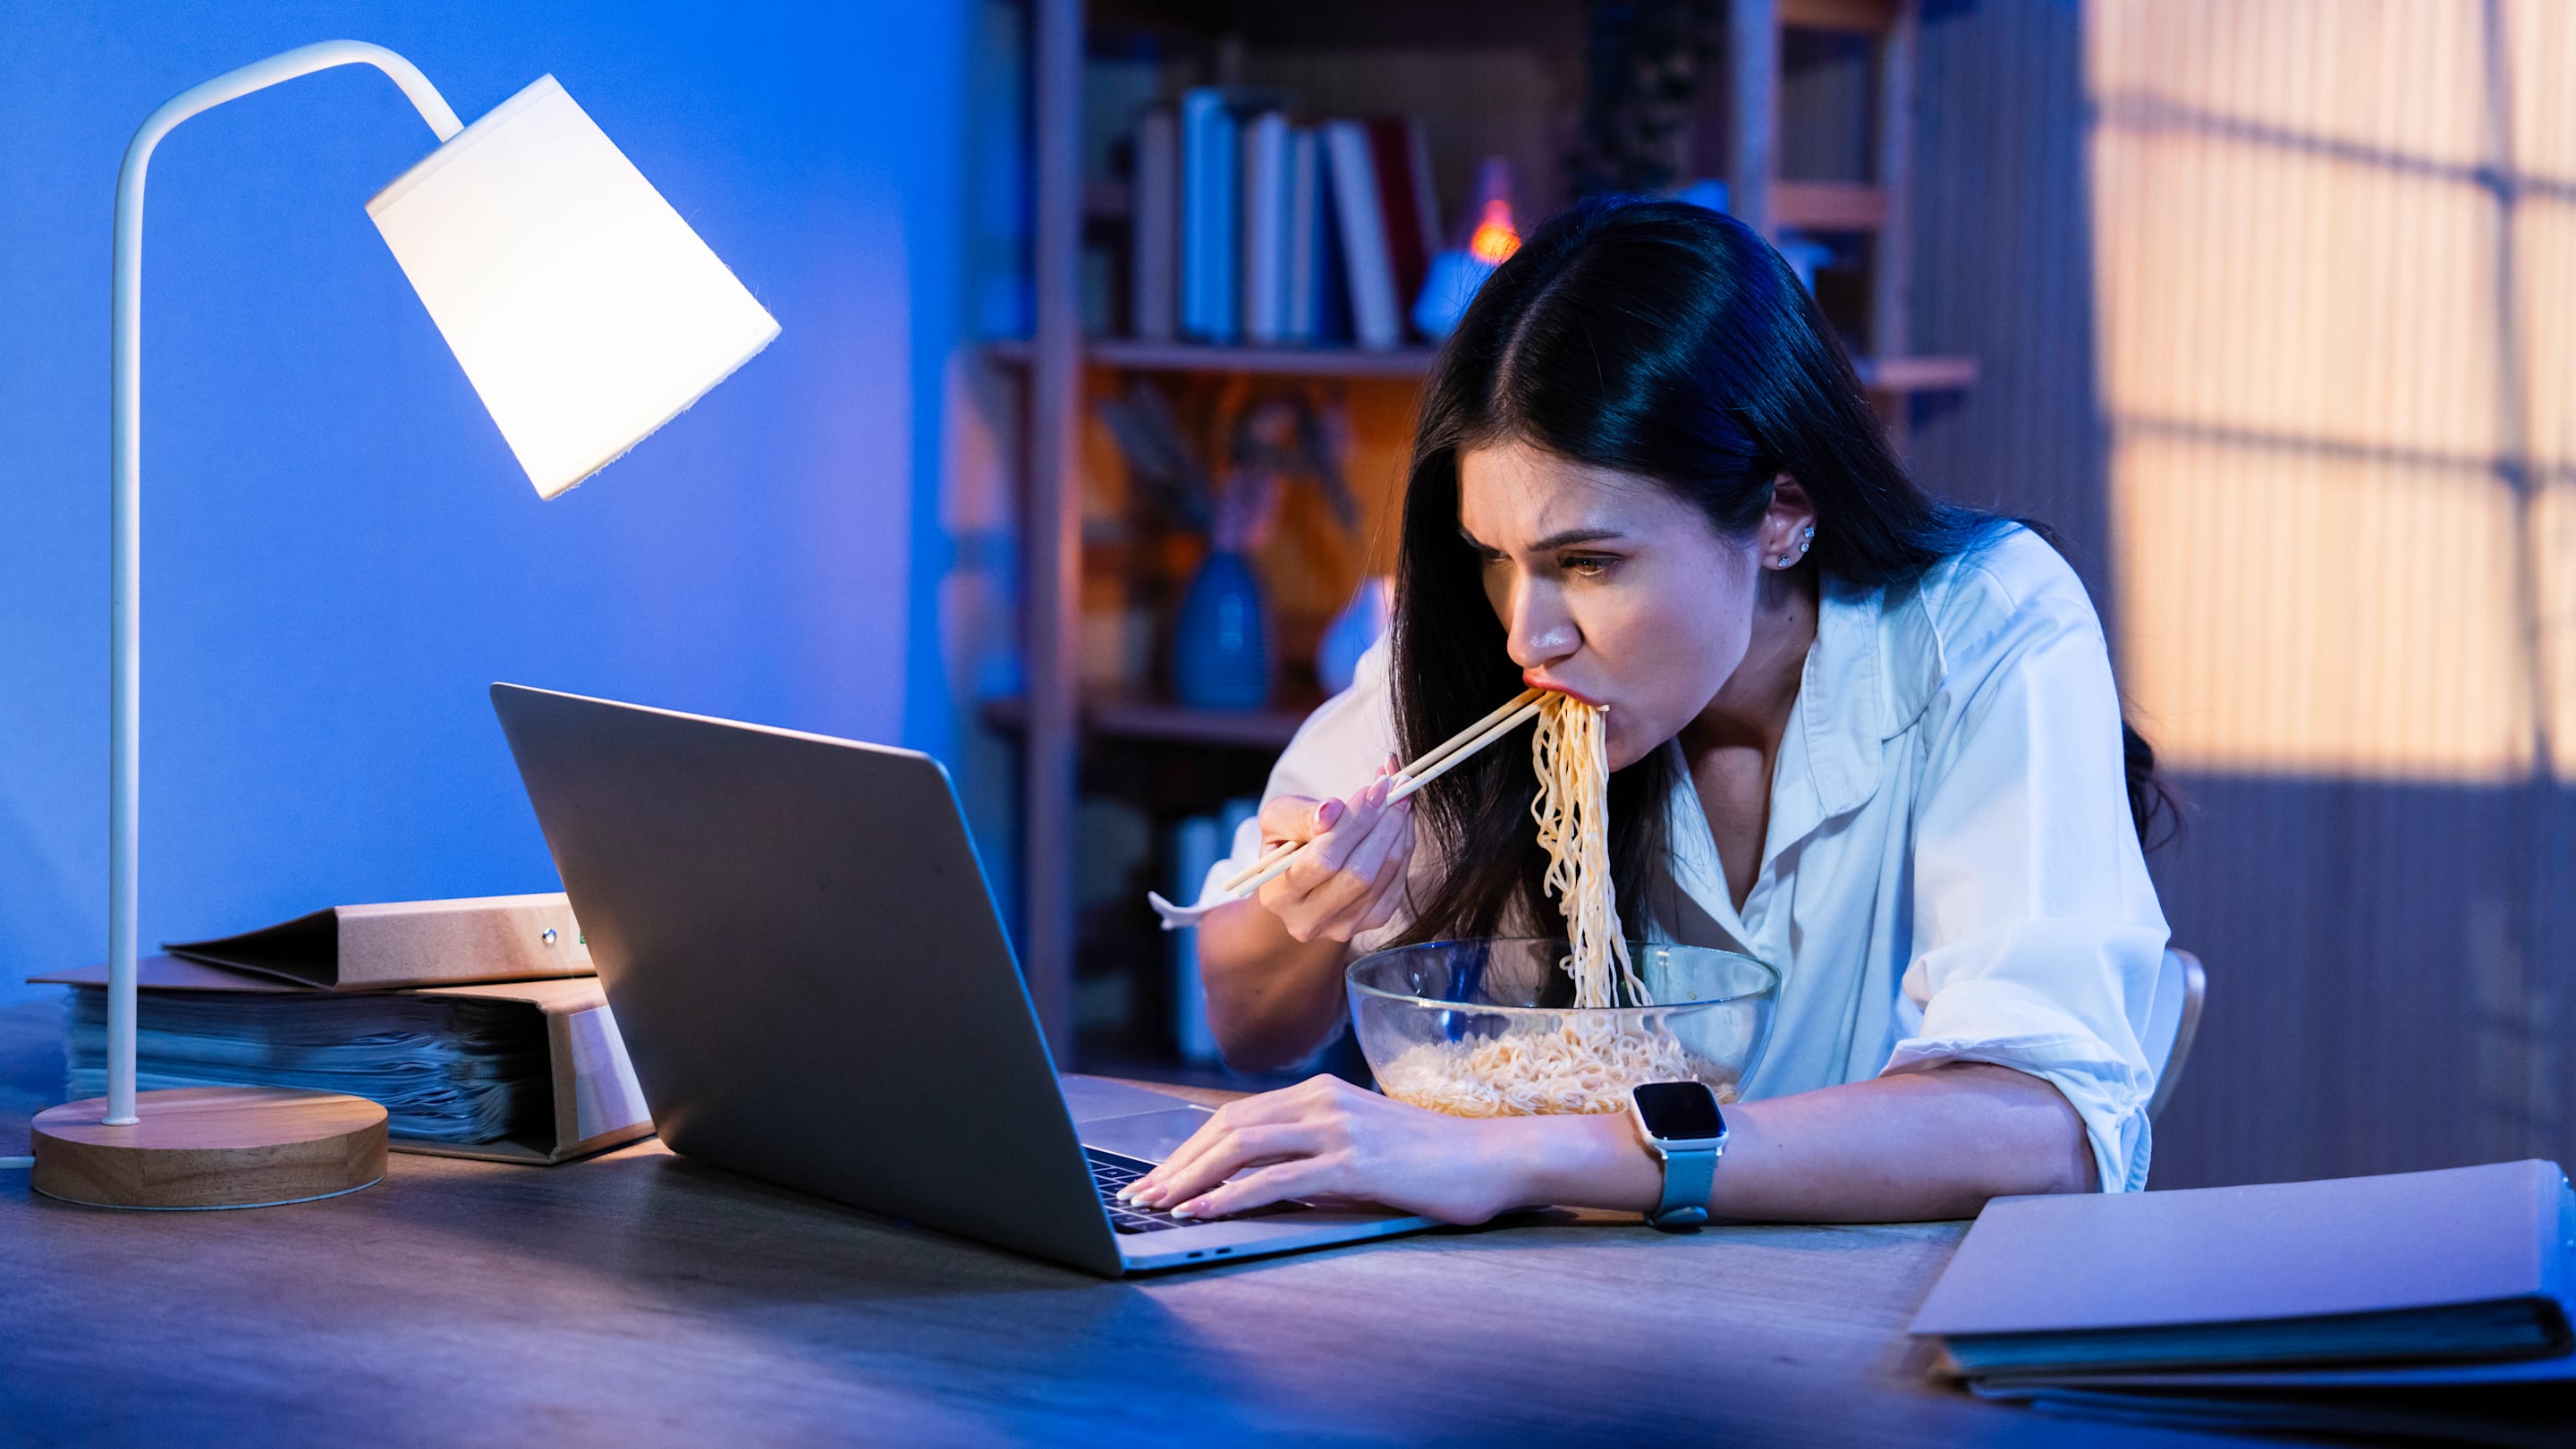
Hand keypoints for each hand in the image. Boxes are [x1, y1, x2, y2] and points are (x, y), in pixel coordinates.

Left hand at [1116, 1075, 1527, 1224]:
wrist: (1494, 1158)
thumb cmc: (1434, 1160)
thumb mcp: (1362, 1145)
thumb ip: (1314, 1155)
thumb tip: (1264, 1185)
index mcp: (1320, 1092)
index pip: (1236, 1117)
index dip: (1190, 1147)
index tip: (1158, 1177)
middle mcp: (1322, 1101)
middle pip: (1226, 1127)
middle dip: (1176, 1163)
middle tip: (1139, 1195)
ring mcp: (1337, 1129)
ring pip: (1241, 1147)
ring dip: (1189, 1178)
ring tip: (1156, 1204)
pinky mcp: (1352, 1164)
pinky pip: (1275, 1180)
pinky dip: (1229, 1195)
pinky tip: (1200, 1211)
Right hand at [1252, 755, 1415, 943]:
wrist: (1300, 878)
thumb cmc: (1286, 843)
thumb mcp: (1278, 819)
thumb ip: (1300, 814)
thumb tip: (1331, 811)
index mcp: (1278, 895)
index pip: (1322, 861)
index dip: (1353, 823)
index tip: (1373, 788)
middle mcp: (1309, 920)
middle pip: (1358, 874)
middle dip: (1383, 825)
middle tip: (1395, 787)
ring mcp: (1343, 926)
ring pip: (1383, 877)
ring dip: (1399, 831)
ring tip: (1400, 796)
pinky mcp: (1371, 921)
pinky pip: (1397, 883)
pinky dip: (1404, 846)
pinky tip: (1400, 820)